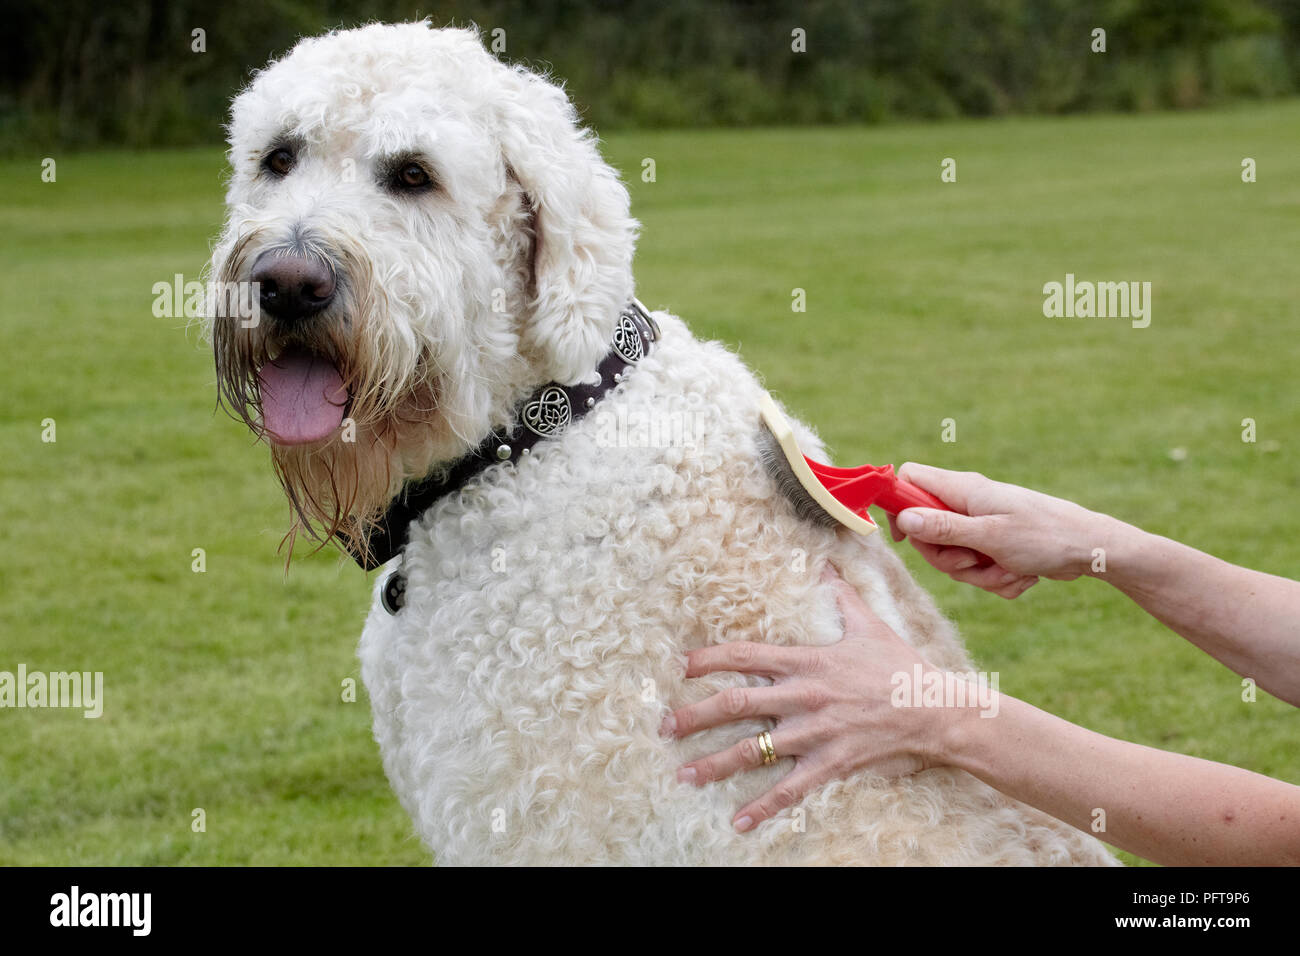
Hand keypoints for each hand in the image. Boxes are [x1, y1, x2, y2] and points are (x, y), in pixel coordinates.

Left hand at [664, 567, 947, 832]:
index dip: (709, 660)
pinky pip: (788, 790)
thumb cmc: (900, 666)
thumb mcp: (869, 624)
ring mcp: (814, 733)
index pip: (746, 656)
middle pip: (736, 705)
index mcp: (806, 662)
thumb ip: (841, 596)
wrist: (935, 710)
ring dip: (713, 764)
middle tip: (664, 725)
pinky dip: (761, 807)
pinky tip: (737, 822)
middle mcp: (803, 697)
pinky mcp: (830, 764)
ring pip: (753, 750)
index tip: (680, 666)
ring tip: (683, 774)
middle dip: (695, 716)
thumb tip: (827, 565)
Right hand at [886, 463, 1109, 597]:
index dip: (898, 505)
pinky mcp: (994, 545)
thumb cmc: (1045, 536)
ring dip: (978, 574)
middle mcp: (968, 504)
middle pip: (927, 532)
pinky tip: (1021, 574)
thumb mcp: (990, 536)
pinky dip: (997, 578)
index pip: (910, 480)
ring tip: (1009, 569)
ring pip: (953, 556)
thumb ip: (944, 527)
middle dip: (948, 558)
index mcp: (963, 489)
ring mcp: (981, 525)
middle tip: (974, 561)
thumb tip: (904, 517)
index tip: (904, 536)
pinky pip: (978, 569)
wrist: (1092, 550)